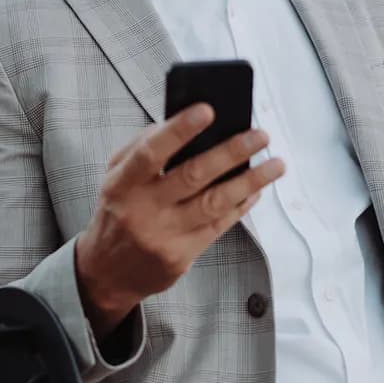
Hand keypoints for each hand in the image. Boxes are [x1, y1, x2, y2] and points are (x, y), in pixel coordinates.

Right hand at [73, 103, 286, 332]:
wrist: (108, 272)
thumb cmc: (118, 213)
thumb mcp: (115, 177)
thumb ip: (140, 148)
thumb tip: (179, 122)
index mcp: (121, 184)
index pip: (151, 152)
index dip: (179, 130)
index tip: (207, 110)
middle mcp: (142, 210)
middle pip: (193, 176)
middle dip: (231, 152)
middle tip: (260, 136)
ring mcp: (163, 235)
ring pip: (214, 203)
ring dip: (250, 181)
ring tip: (276, 164)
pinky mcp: (181, 256)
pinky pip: (218, 226)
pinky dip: (241, 205)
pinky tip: (256, 190)